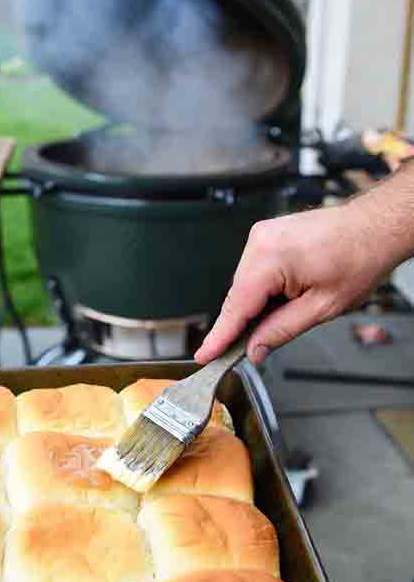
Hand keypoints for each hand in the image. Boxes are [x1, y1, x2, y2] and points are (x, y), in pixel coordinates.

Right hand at [195, 203, 392, 365]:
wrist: (375, 226)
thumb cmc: (360, 257)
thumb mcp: (323, 307)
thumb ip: (281, 330)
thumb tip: (254, 349)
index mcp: (269, 258)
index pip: (236, 307)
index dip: (220, 336)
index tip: (205, 355)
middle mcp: (259, 241)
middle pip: (239, 296)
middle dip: (245, 323)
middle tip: (256, 348)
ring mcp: (262, 235)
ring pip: (247, 284)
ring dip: (259, 304)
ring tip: (295, 307)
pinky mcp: (268, 235)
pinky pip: (255, 270)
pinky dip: (265, 288)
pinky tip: (289, 295)